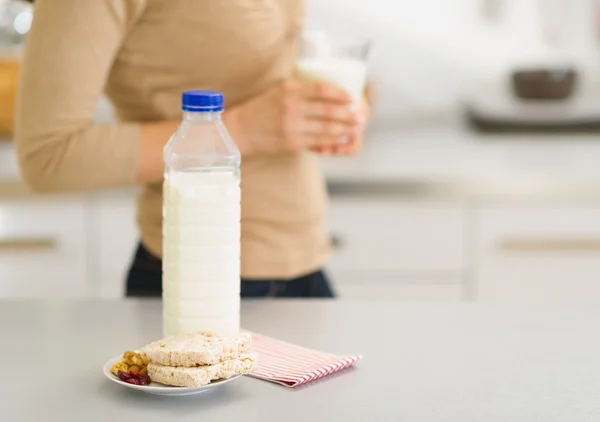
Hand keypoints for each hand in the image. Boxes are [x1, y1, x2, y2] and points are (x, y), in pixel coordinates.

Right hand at [226, 79, 361, 154]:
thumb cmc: (262, 109)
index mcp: (290, 91)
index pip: (321, 90)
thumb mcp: (279, 91)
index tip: (352, 97)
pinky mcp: (292, 142)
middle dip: (348, 115)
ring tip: (356, 130)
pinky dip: (332, 142)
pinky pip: (317, 142)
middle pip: (328, 111)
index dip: (340, 93)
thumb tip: (327, 91)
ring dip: (345, 130)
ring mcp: (292, 126)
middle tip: (361, 117)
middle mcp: (292, 108)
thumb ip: (300, 90)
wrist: (241, 130)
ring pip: (326, 128)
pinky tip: (341, 140)